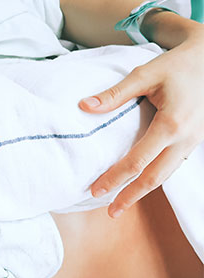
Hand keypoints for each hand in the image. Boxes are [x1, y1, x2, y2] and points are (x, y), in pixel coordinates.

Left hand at [80, 30, 203, 216]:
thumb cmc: (176, 65)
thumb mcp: (144, 75)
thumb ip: (115, 94)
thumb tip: (84, 106)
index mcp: (171, 124)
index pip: (138, 161)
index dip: (116, 177)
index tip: (96, 190)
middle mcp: (185, 138)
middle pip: (155, 177)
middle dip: (131, 195)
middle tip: (110, 212)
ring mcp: (192, 142)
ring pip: (167, 174)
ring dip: (144, 191)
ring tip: (122, 203)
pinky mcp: (193, 140)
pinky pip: (173, 164)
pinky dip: (156, 177)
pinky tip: (141, 183)